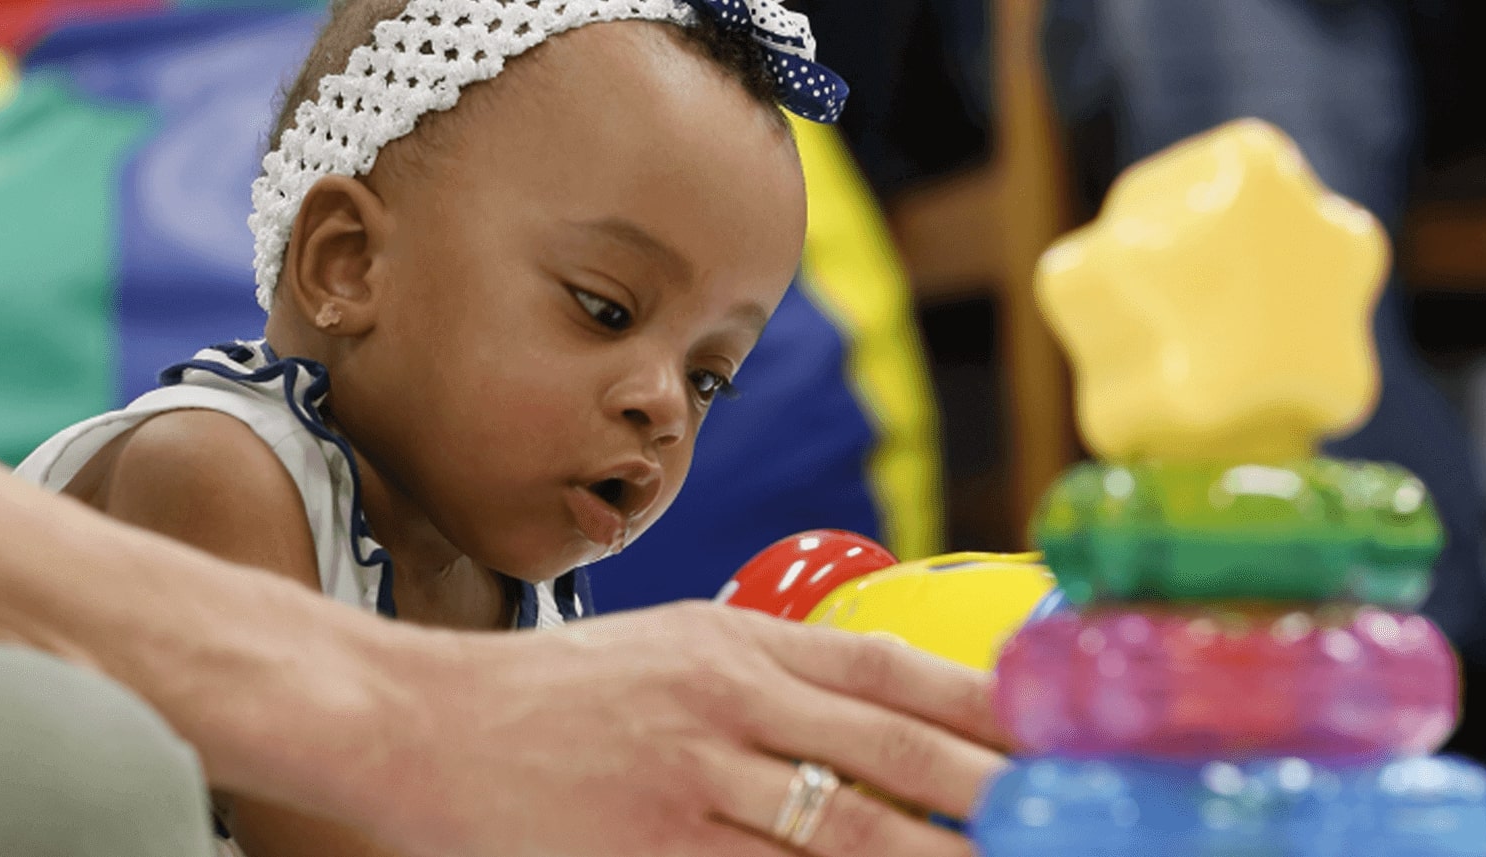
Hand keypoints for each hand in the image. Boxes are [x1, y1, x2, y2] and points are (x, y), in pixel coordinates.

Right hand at [359, 601, 1008, 856]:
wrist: (411, 721)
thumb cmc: (550, 697)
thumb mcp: (669, 651)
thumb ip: (770, 674)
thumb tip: (887, 709)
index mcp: (735, 642)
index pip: (892, 670)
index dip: (988, 706)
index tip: (1064, 739)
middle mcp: (723, 703)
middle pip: (893, 756)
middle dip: (996, 798)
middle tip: (1074, 823)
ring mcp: (685, 786)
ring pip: (846, 839)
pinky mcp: (645, 856)